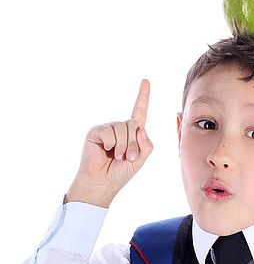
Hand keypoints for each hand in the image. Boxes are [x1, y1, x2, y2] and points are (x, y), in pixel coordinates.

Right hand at [65, 79, 153, 206]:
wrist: (102, 182)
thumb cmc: (120, 172)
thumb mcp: (141, 160)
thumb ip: (146, 144)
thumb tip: (141, 128)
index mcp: (132, 133)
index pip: (139, 112)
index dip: (143, 96)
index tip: (146, 81)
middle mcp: (120, 128)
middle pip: (134, 124)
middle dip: (134, 144)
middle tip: (127, 158)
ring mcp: (107, 128)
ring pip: (122, 128)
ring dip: (123, 146)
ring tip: (116, 157)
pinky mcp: (96, 131)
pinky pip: (109, 132)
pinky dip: (110, 144)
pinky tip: (104, 151)